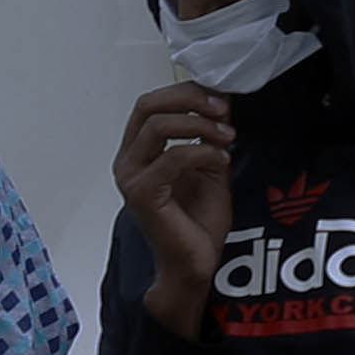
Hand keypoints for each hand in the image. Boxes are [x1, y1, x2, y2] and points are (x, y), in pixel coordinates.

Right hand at [117, 84, 235, 332]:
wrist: (195, 263)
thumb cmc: (198, 220)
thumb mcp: (210, 163)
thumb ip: (209, 132)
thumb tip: (221, 99)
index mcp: (139, 150)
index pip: (151, 103)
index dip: (186, 91)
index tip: (220, 97)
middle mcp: (128, 160)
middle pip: (147, 105)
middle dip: (189, 99)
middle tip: (222, 109)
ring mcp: (131, 177)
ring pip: (157, 125)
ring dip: (199, 124)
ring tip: (227, 136)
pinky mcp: (142, 194)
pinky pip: (172, 156)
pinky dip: (201, 151)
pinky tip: (220, 159)